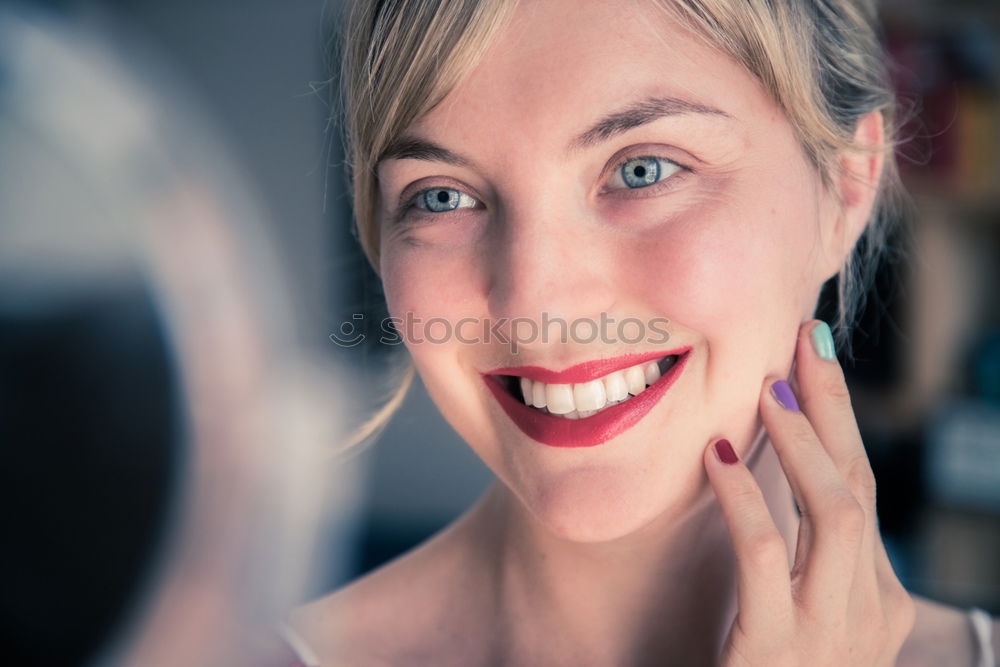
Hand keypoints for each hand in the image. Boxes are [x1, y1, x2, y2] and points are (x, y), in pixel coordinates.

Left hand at [703, 319, 915, 665]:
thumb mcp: (793, 610)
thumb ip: (795, 549)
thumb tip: (765, 457)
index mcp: (875, 600)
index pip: (862, 487)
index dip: (839, 417)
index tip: (812, 351)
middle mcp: (868, 613)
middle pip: (858, 486)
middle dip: (833, 409)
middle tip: (801, 343)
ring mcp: (831, 636)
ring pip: (837, 515)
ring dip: (804, 444)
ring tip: (767, 390)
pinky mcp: (776, 653)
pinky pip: (766, 559)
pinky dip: (746, 500)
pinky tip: (718, 456)